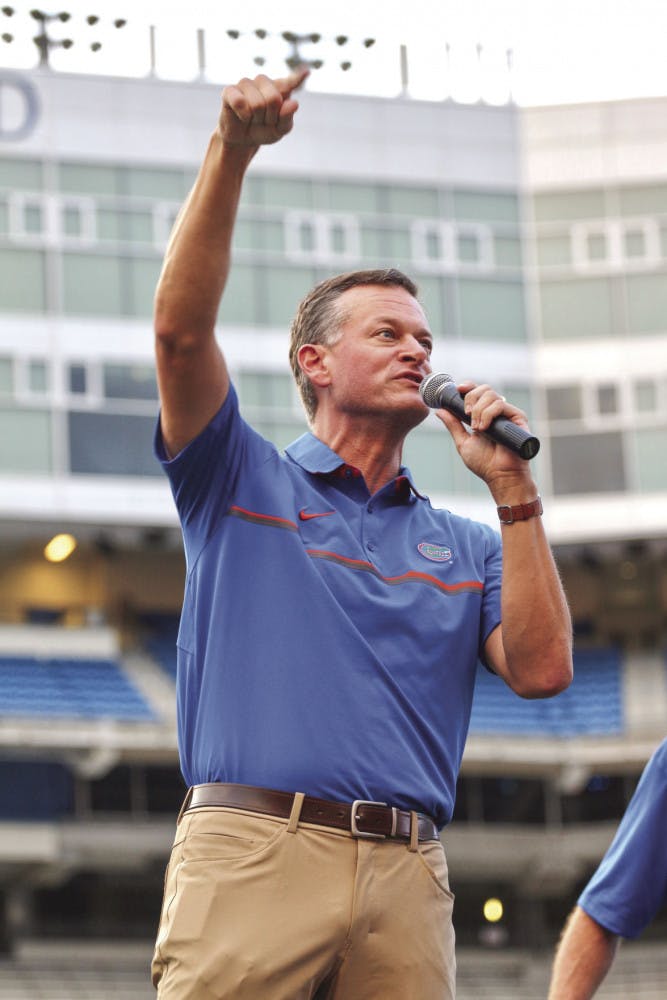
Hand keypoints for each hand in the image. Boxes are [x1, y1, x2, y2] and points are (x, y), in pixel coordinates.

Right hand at [218, 68, 309, 148]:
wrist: (242, 140)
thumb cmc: (263, 130)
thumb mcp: (279, 130)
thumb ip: (288, 118)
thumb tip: (294, 103)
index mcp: (280, 88)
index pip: (291, 82)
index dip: (298, 78)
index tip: (307, 72)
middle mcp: (263, 81)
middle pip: (273, 99)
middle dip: (270, 117)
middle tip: (264, 120)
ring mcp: (246, 83)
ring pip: (257, 104)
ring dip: (256, 119)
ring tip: (252, 119)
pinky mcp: (230, 90)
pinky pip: (240, 102)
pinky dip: (243, 116)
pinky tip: (242, 116)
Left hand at [435, 381, 534, 495]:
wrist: (500, 476)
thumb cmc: (484, 463)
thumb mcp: (463, 441)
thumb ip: (453, 425)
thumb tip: (440, 410)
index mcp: (484, 415)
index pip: (478, 392)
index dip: (468, 387)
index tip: (458, 389)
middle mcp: (497, 412)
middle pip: (484, 389)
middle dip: (471, 398)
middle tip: (466, 415)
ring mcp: (507, 414)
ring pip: (491, 395)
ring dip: (478, 410)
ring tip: (476, 428)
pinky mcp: (518, 418)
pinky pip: (501, 405)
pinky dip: (488, 414)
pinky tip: (484, 428)